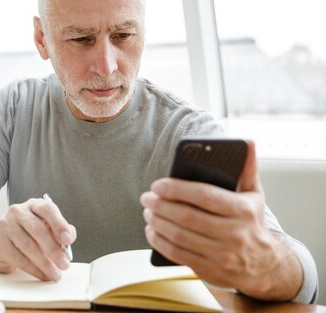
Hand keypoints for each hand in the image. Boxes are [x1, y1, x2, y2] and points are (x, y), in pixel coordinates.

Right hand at [0, 198, 75, 281]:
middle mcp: (18, 212)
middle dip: (53, 250)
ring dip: (44, 263)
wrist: (6, 239)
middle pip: (37, 230)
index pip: (47, 209)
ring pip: (28, 246)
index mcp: (34, 205)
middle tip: (64, 264)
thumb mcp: (48, 226)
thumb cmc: (31, 232)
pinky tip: (42, 275)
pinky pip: (18, 258)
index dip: (59, 224)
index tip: (68, 240)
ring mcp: (6, 226)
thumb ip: (62, 230)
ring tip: (55, 274)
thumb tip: (69, 238)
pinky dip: (33, 269)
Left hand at [140, 140, 301, 299]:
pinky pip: (178, 255)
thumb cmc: (252, 223)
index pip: (204, 196)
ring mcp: (223, 255)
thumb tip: (248, 142)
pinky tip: (152, 230)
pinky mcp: (211, 271)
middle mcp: (234, 234)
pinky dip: (159, 242)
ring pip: (179, 236)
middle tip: (147, 197)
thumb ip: (247, 169)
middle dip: (160, 205)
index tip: (158, 184)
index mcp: (243, 210)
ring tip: (148, 212)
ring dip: (157, 222)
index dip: (176, 189)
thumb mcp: (254, 195)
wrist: (266, 266)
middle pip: (187, 216)